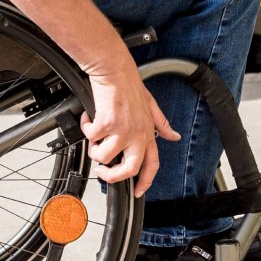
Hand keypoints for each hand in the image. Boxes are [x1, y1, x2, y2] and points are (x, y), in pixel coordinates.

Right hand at [79, 62, 180, 197]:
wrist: (114, 68)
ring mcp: (122, 130)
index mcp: (148, 132)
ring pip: (103, 156)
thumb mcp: (151, 104)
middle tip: (102, 172)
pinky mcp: (106, 124)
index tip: (137, 192)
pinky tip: (89, 118)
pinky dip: (86, 127)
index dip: (145, 182)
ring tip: (94, 134)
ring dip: (94, 147)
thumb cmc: (129, 83)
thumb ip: (161, 123)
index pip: (152, 164)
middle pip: (128, 170)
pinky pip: (90, 137)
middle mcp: (137, 134)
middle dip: (112, 176)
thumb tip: (174, 136)